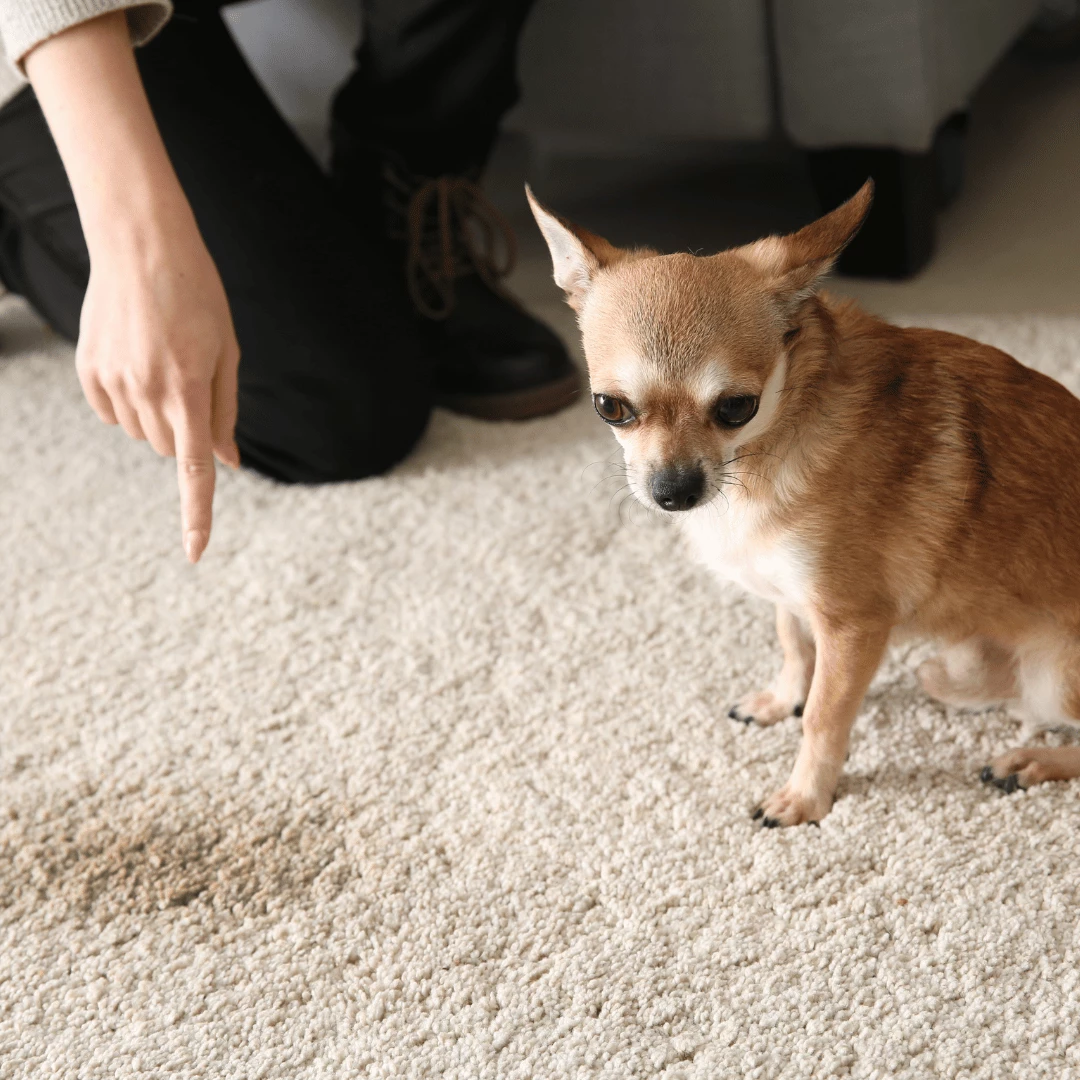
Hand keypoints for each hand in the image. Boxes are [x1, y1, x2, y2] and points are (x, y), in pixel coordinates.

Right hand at [77, 211, 239, 562]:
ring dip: (158, 417)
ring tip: (162, 363)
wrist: (140, 245)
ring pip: (142, 435)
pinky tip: (135, 364)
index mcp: (188, 390)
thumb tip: (227, 462)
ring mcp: (111, 382)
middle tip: (190, 381)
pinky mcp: (88, 371)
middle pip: (170, 449)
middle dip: (187, 432)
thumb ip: (226, 411)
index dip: (197, 514)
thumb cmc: (198, 297)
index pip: (194, 470)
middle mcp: (146, 392)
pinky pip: (112, 415)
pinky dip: (128, 405)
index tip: (196, 552)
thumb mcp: (227, 351)